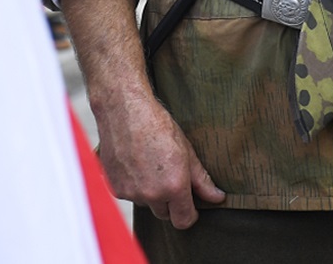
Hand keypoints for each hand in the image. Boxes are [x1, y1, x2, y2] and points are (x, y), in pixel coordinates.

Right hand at [94, 91, 224, 228]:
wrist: (125, 111)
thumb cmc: (156, 126)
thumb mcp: (187, 151)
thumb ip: (202, 180)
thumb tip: (216, 197)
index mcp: (173, 187)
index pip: (183, 221)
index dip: (189, 214)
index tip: (190, 206)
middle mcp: (151, 194)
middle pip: (164, 214)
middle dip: (169, 201)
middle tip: (168, 176)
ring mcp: (131, 193)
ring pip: (146, 203)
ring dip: (149, 192)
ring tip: (150, 164)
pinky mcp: (115, 188)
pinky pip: (129, 195)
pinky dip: (133, 185)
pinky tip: (135, 163)